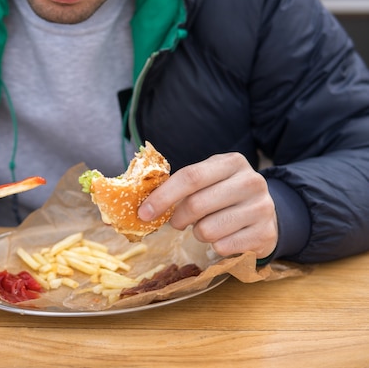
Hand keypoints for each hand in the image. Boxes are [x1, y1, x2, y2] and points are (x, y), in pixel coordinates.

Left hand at [138, 153, 277, 258]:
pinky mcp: (265, 234)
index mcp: (232, 162)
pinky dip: (215, 246)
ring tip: (206, 227)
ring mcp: (262, 208)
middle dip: (177, 218)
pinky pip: (222, 246)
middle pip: (196, 204)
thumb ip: (181, 185)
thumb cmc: (225, 195)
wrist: (265, 214)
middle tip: (176, 222)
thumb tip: (145, 205)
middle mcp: (251, 182)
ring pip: (207, 230)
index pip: (190, 177)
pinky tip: (223, 237)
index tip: (144, 213)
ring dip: (198, 233)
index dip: (163, 196)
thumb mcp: (209, 180)